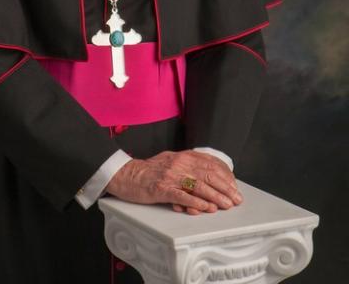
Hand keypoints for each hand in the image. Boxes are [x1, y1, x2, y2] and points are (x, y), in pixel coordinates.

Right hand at [104, 150, 242, 214]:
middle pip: (208, 174)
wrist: (127, 175)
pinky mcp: (162, 189)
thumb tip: (209, 174)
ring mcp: (170, 176)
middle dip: (225, 188)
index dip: (224, 175)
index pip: (210, 163)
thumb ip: (188, 165)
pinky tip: (207, 207)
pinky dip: (197, 202)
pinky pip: (183, 196)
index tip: (234, 186)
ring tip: (226, 205)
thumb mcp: (171, 161)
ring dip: (215, 197)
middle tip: (236, 199)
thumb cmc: (150, 171)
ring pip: (199, 185)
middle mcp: (179, 163)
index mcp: (183, 155)